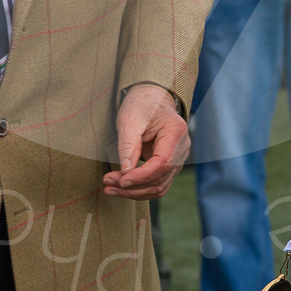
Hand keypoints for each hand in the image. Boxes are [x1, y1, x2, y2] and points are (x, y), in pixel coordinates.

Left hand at [103, 84, 188, 199]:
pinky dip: (139, 188)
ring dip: (134, 192)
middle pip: (160, 178)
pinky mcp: (169, 165)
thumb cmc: (141, 104)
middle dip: (133, 187)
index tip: (121, 180)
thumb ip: (128, 146)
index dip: (141, 176)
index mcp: (176, 132)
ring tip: (110, 189)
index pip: (162, 163)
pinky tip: (120, 187)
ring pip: (159, 186)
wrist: (151, 98)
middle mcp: (182, 148)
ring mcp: (178, 158)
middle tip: (107, 185)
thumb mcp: (129, 120)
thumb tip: (125, 172)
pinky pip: (156, 183)